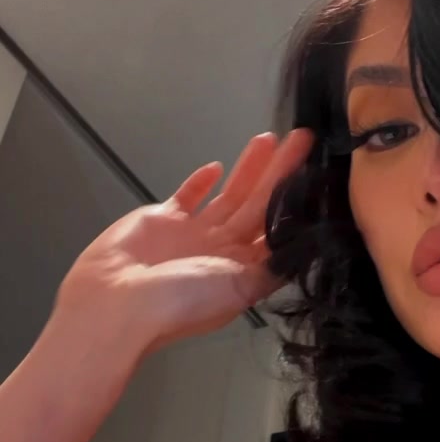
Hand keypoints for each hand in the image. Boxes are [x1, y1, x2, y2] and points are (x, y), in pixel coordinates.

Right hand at [54, 129, 313, 359]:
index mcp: (243, 272)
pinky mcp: (163, 219)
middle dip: (280, 174)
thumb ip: (271, 267)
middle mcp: (222, 252)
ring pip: (230, 195)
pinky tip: (218, 166)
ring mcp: (193, 235)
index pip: (278, 231)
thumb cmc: (182, 299)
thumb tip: (304, 253)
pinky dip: (200, 182)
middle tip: (302, 140)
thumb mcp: (240, 289)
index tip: (316, 176)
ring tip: (269, 140)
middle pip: (259, 207)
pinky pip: (188, 197)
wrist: (120, 301)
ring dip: (249, 169)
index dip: (296, 204)